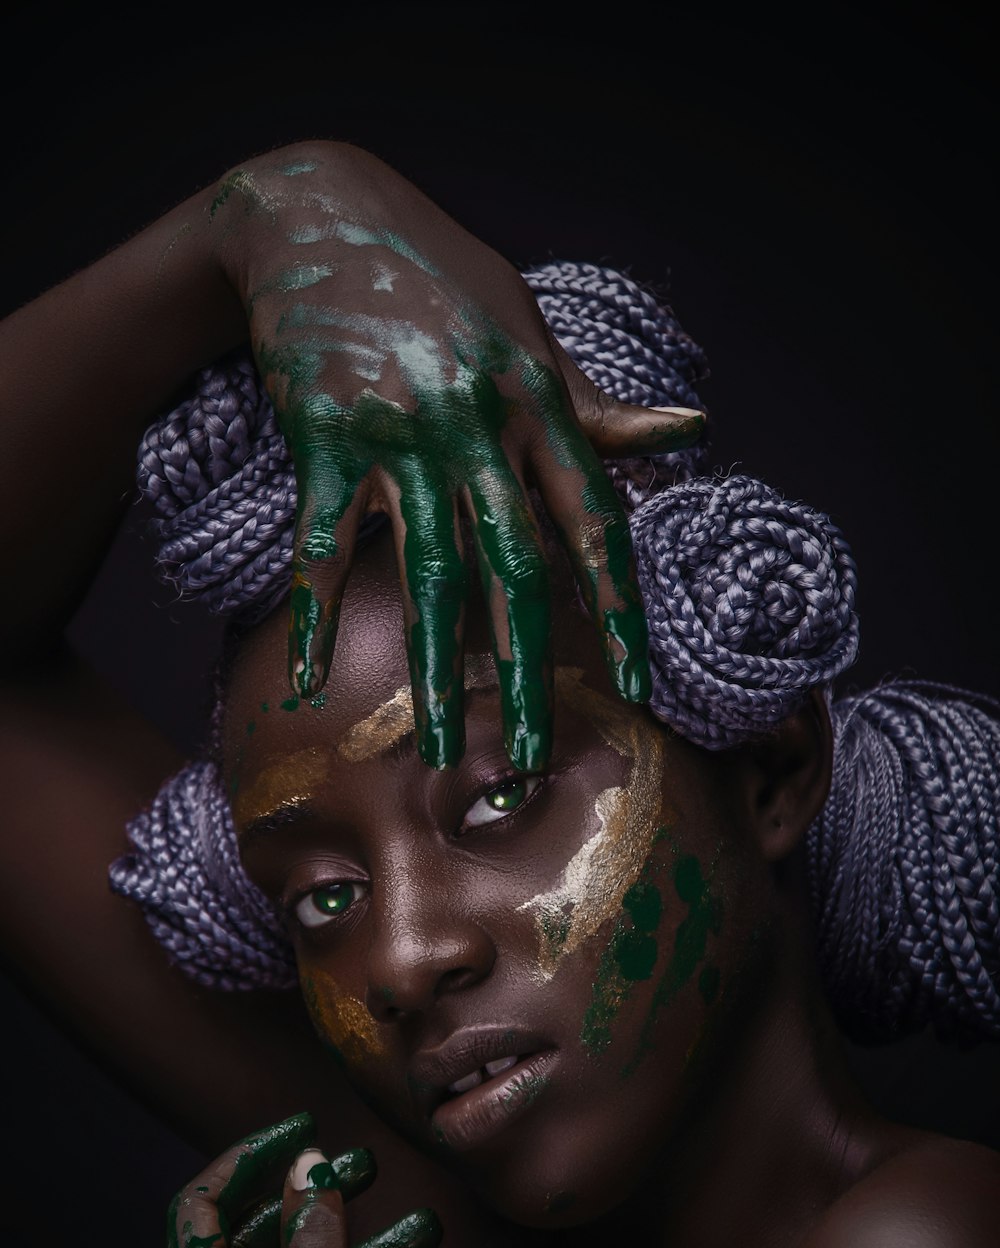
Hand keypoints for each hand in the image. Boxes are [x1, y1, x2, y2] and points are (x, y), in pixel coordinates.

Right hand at [207, 142, 702, 768]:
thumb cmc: (438, 278)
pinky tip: (307, 682)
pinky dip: (314, 616)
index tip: (637, 685)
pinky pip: (322, 545)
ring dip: (433, 668)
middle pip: (514, 568)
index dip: (619, 606)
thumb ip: (595, 405)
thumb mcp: (529, 329)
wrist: (319, 210)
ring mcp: (401, 430)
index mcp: (539, 402)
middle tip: (527, 752)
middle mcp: (480, 422)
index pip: (594, 519)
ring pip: (425, 571)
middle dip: (525, 669)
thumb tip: (693, 429)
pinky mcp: (326, 436)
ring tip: (434, 749)